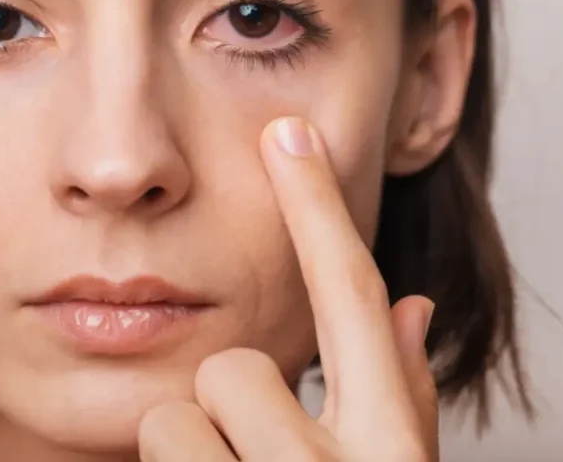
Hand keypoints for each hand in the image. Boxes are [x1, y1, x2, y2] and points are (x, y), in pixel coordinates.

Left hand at [137, 117, 438, 461]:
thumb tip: (413, 305)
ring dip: (194, 451)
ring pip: (174, 417)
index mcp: (389, 451)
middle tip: (250, 456)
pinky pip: (149, 450)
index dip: (317, 208)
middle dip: (231, 405)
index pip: (351, 300)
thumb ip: (405, 393)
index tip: (288, 132)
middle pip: (233, 367)